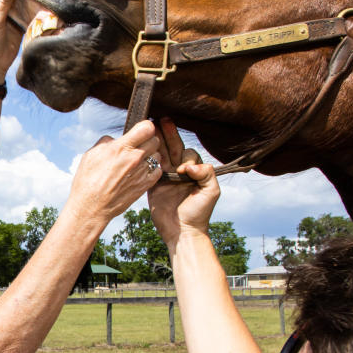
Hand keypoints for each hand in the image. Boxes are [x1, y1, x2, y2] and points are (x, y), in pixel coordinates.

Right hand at [65, 120, 162, 225]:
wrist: (91, 207)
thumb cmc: (87, 181)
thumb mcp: (91, 154)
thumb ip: (107, 142)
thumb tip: (117, 139)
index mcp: (120, 148)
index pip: (147, 127)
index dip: (145, 127)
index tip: (140, 131)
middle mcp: (134, 158)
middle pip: (155, 139)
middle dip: (147, 140)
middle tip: (138, 147)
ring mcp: (141, 172)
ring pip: (158, 155)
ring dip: (150, 156)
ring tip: (138, 161)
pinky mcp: (145, 185)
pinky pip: (158, 171)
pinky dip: (152, 170)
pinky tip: (141, 172)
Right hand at [148, 118, 219, 246]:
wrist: (182, 232)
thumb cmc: (199, 213)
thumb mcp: (211, 192)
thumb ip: (207, 174)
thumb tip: (188, 166)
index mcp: (194, 171)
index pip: (188, 154)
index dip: (186, 158)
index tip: (183, 170)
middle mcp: (180, 171)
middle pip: (173, 148)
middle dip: (169, 134)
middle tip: (162, 119)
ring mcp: (167, 177)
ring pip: (161, 154)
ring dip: (156, 142)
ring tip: (149, 128)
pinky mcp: (154, 185)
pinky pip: (150, 168)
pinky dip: (147, 159)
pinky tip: (142, 148)